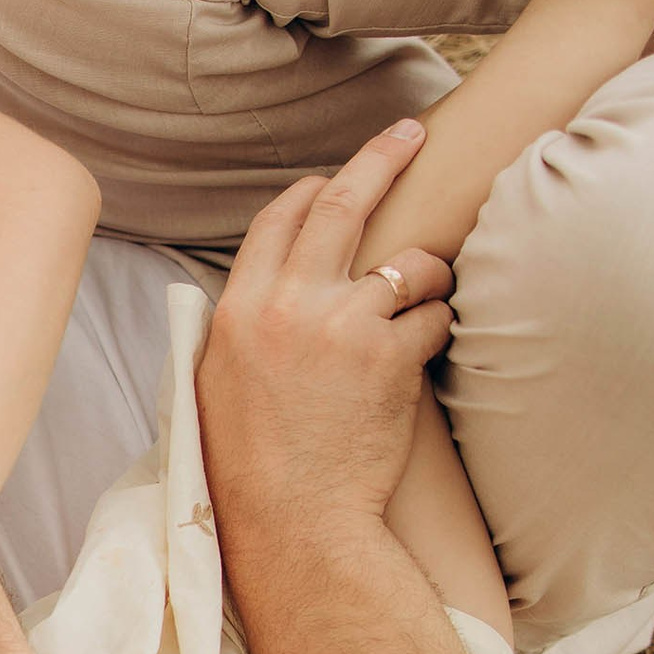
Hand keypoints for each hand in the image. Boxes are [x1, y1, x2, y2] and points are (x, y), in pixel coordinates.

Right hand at [198, 120, 455, 535]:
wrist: (292, 520)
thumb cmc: (250, 465)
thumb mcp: (216, 383)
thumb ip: (239, 325)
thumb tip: (259, 288)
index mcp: (238, 310)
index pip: (279, 218)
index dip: (313, 190)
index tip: (337, 177)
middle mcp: (288, 306)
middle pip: (344, 203)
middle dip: (384, 157)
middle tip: (413, 133)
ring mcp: (342, 327)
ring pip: (410, 262)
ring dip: (428, 273)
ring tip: (429, 296)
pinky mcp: (390, 356)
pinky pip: (433, 316)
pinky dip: (437, 328)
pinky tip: (425, 356)